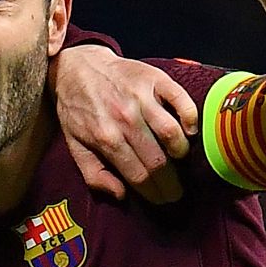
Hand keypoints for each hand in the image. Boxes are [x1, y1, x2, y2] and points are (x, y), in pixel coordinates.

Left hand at [53, 45, 198, 203]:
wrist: (77, 67)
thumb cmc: (77, 109)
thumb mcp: (74, 144)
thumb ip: (94, 174)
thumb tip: (121, 195)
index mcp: (105, 138)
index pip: (139, 176)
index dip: (156, 193)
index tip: (164, 199)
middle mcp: (124, 118)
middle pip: (159, 161)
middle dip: (172, 183)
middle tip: (177, 190)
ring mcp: (140, 97)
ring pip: (172, 133)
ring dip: (180, 151)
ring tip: (178, 157)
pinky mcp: (154, 78)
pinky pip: (181, 100)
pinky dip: (190, 117)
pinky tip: (189, 130)